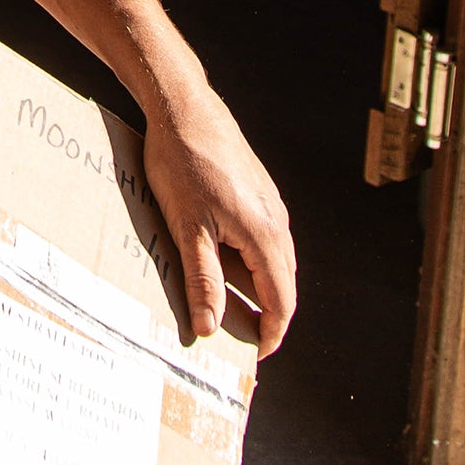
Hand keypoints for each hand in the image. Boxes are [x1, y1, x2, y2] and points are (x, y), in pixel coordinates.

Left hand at [140, 80, 296, 357]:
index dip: (270, 335)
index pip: (282, 302)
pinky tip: (219, 260)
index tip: (251, 357)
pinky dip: (248, 260)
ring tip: (224, 304)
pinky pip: (261, 237)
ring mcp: (270, 204)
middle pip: (282, 284)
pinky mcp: (257, 190)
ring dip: (255, 287)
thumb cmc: (183, 163)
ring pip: (272, 260)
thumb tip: (210, 329)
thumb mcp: (186, 227)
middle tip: (235, 338)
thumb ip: (203, 280)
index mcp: (266, 235)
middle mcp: (277, 221)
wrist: (184, 107)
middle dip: (264, 315)